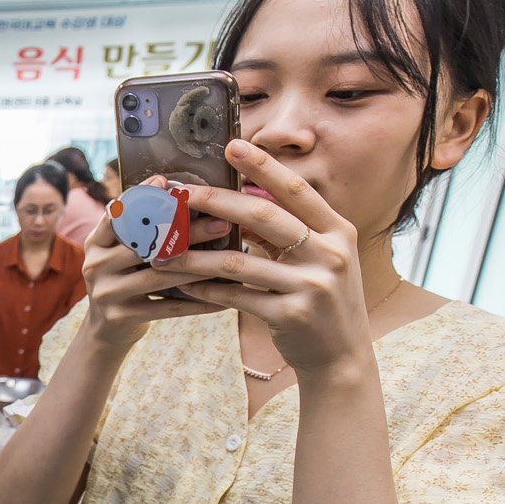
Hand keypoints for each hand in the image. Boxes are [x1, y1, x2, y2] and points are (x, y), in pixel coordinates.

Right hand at [76, 175, 229, 352]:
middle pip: (145, 245)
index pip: (116, 215)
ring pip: (158, 276)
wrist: (106, 330)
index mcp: (96, 243)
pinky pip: (166, 308)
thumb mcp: (119, 254)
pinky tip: (223, 298)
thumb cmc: (126, 281)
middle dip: (186, 233)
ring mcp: (106, 293)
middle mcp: (95, 265)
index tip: (167, 180)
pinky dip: (196, 303)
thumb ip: (137, 230)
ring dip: (197, 267)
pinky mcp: (121, 317)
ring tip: (229, 259)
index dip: (140, 197)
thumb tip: (181, 194)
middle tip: (221, 223)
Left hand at [157, 138, 370, 378]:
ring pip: (239, 261)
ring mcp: (312, 285)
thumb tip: (242, 201)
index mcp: (338, 231)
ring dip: (195, 255)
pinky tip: (184, 284)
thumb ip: (285, 233)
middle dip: (215, 202)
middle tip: (179, 194)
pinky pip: (237, 296)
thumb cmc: (322, 302)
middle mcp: (330, 253)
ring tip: (162, 249)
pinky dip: (207, 289)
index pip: (296, 189)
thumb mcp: (317, 260)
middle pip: (263, 216)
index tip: (232, 145)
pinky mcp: (292, 315)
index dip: (263, 166)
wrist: (342, 358)